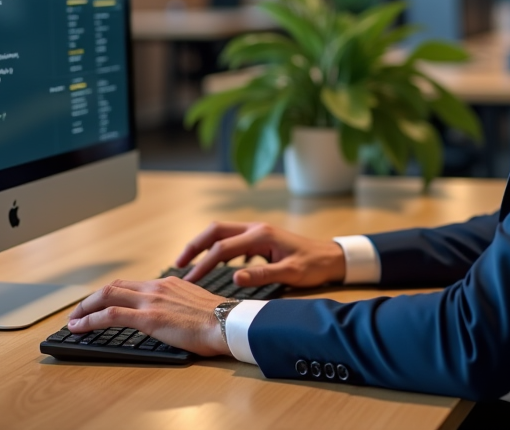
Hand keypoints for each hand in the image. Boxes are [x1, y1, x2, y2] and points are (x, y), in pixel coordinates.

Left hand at [67, 277, 227, 355]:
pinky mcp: (148, 317)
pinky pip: (110, 315)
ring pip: (107, 296)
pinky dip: (90, 320)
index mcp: (169, 283)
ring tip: (73, 321)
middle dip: (92, 298)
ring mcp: (151, 300)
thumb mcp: (196, 305)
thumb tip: (172, 317)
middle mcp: (157, 287)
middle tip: (79, 311)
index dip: (112, 293)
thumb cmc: (219, 320)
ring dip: (85, 308)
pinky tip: (79, 328)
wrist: (228, 322)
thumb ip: (179, 305)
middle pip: (115, 286)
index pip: (132, 284)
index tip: (102, 303)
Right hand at [176, 221, 346, 288]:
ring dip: (203, 246)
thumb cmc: (314, 266)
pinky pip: (232, 241)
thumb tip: (235, 278)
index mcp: (260, 235)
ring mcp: (257, 231)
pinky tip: (215, 266)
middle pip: (215, 231)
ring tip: (189, 265)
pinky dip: (218, 250)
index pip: (222, 248)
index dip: (202, 264)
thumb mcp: (290, 274)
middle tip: (177, 265)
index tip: (189, 280)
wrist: (332, 257)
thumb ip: (263, 275)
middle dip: (194, 245)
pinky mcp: (260, 239)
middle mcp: (256, 228)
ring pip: (222, 234)